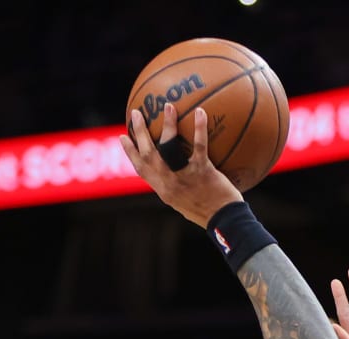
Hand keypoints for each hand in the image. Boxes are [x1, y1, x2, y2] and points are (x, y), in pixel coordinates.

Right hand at [120, 104, 242, 227]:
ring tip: (167, 106)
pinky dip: (199, 128)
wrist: (226, 223)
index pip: (141, 169)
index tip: (123, 137)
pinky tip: (201, 112)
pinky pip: (199, 146)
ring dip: (168, 124)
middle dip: (140, 132)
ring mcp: (184, 176)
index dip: (130, 153)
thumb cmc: (211, 215)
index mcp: (163, 190)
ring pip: (169, 146)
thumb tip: (178, 178)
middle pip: (148, 154)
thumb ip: (179, 189)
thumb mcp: (187, 205)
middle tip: (137, 113)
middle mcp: (169, 182)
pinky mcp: (203, 172)